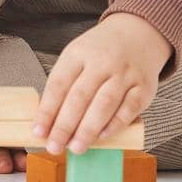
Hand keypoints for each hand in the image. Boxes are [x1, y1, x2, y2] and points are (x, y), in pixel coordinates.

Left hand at [32, 13, 170, 154]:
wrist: (138, 33)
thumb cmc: (101, 52)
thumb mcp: (77, 56)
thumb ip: (64, 85)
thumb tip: (48, 123)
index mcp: (78, 53)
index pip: (58, 84)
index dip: (47, 111)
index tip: (38, 132)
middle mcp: (102, 62)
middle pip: (79, 97)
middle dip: (64, 126)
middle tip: (54, 147)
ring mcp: (124, 74)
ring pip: (104, 104)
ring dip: (88, 130)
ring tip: (76, 148)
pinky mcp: (143, 87)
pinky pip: (129, 109)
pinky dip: (115, 125)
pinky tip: (102, 137)